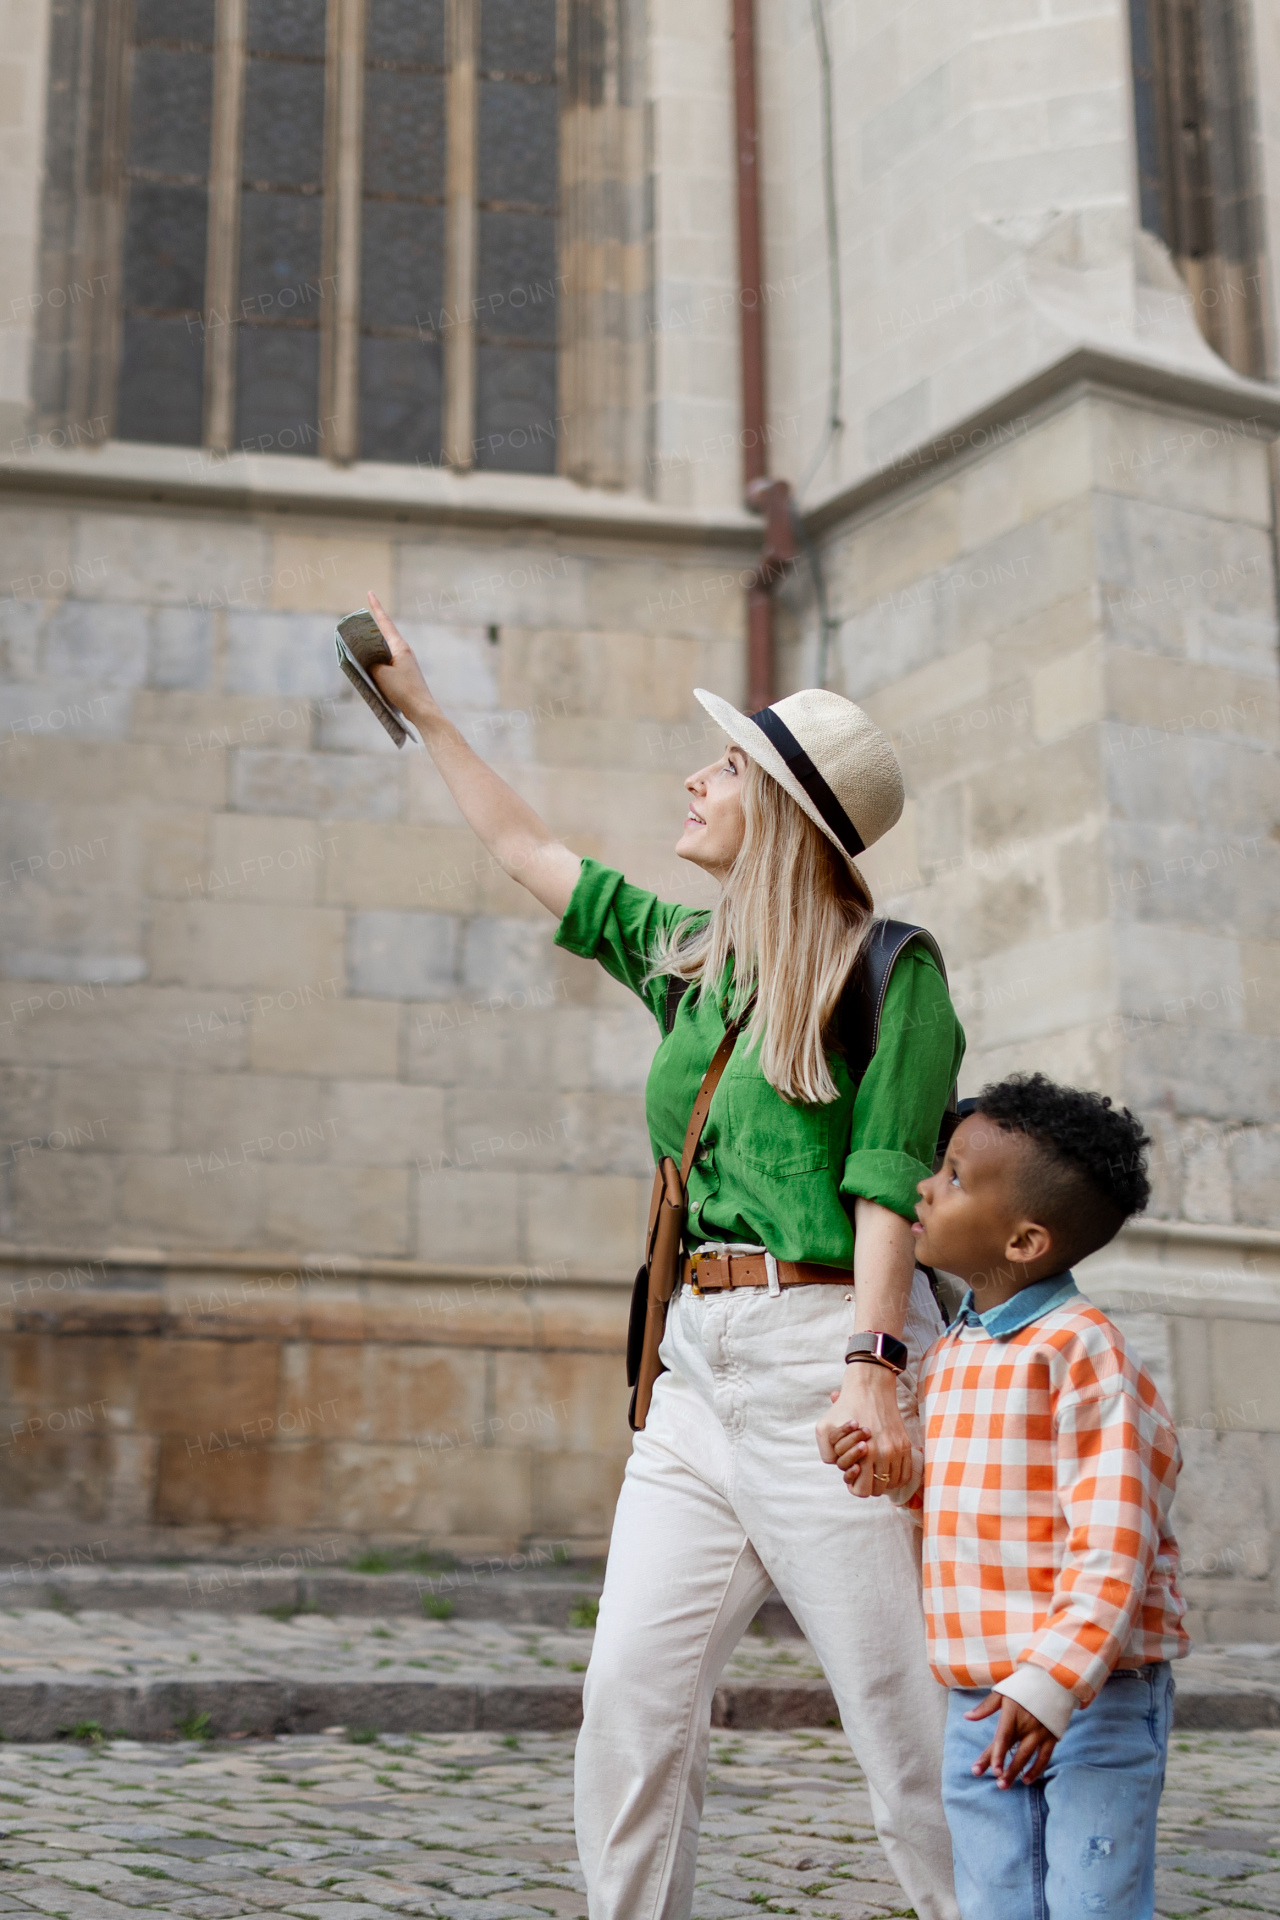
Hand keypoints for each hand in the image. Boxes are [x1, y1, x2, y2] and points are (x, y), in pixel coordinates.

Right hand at [365, 590, 437, 726]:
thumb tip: (370, 662)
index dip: (376, 608)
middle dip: (371, 627)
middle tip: (359, 620)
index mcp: (399, 647)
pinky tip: (369, 667)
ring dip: (372, 648)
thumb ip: (371, 664)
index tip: (370, 593)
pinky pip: (386, 662)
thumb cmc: (403, 691)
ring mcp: (404, 662)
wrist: (422, 710)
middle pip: (384, 635)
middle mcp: (403, 651)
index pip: (385, 622)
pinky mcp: (404, 674)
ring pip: (384, 650)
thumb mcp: (380, 675)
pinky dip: (377, 662)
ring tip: (359, 645)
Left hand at [816, 1362, 911, 1495]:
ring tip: (873, 1469)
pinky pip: (906, 1473)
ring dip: (882, 1480)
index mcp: (865, 1452)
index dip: (854, 1486)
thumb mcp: (824, 1428)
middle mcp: (885, 1453)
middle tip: (862, 1472)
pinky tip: (886, 1469)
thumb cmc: (845, 1407)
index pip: (863, 1490)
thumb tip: (837, 1467)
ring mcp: (898, 1449)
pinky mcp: (906, 1444)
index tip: (852, 1476)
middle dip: (868, 1484)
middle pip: (878, 1490)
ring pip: (893, 1483)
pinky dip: (896, 1476)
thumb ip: (827, 1453)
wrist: (870, 1387)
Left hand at [966, 1691, 1056, 1787]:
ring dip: (1016, 1772)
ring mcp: (1040, 1732)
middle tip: (996, 1783)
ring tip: (1004, 1785)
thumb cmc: (1024, 1686)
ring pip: (1027, 1756)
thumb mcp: (1003, 1691)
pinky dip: (1036, 1769)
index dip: (997, 1754)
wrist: (1054, 1679)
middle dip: (1004, 1768)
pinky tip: (1026, 1780)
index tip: (991, 1769)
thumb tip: (967, 1717)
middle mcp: (1027, 1725)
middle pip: (1013, 1750)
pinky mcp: (1052, 1737)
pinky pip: (1044, 1757)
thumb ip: (986, 1707)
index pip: (1003, 1737)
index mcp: (1013, 1713)